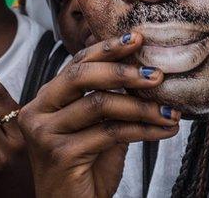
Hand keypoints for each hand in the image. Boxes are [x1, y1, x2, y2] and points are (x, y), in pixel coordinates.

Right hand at [18, 32, 180, 197]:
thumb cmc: (87, 169)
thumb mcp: (100, 126)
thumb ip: (113, 98)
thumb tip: (146, 69)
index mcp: (47, 99)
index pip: (78, 62)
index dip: (108, 48)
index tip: (139, 39)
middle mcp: (38, 111)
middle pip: (82, 76)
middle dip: (124, 71)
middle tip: (157, 76)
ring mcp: (45, 133)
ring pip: (101, 104)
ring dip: (142, 107)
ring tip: (170, 111)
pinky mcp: (60, 154)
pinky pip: (111, 133)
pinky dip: (143, 129)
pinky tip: (163, 130)